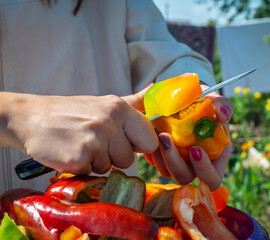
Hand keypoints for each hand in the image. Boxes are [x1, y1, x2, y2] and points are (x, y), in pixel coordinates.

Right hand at [5, 90, 157, 174]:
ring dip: (97, 162)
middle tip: (95, 141)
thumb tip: (156, 88)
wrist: (31, 117)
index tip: (123, 141)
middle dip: (114, 156)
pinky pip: (91, 173)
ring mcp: (95, 141)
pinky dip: (81, 167)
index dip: (136, 145)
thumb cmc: (73, 112)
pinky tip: (70, 152)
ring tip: (81, 144)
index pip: (150, 140)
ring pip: (110, 168)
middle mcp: (110, 122)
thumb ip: (134, 101)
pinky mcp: (79, 158)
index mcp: (120, 108)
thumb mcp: (106, 103)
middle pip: (128, 159)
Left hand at [144, 85, 233, 190]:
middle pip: (185, 178)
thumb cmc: (200, 101)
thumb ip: (222, 104)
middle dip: (174, 161)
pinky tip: (151, 132)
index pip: (212, 178)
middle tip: (166, 137)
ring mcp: (176, 162)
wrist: (176, 96)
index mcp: (213, 156)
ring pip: (166, 172)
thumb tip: (224, 116)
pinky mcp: (161, 157)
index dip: (204, 170)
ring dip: (161, 155)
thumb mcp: (212, 98)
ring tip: (158, 131)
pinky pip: (154, 162)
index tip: (195, 149)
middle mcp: (194, 164)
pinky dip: (151, 150)